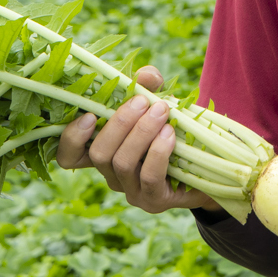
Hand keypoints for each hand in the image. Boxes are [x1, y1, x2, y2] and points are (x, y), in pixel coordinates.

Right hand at [55, 66, 216, 214]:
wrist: (209, 168)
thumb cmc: (174, 130)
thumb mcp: (158, 104)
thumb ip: (148, 87)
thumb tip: (146, 75)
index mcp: (104, 153)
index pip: (69, 157)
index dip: (71, 139)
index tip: (88, 115)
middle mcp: (111, 175)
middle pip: (99, 154)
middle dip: (119, 124)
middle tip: (142, 101)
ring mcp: (131, 191)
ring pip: (123, 163)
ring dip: (141, 133)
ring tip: (162, 112)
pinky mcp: (153, 201)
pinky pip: (149, 177)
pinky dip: (158, 152)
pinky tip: (169, 134)